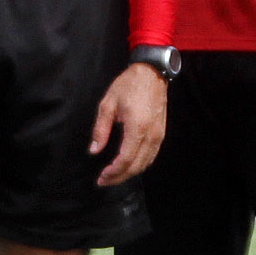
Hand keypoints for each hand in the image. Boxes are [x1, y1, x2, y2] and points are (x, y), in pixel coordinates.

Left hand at [91, 61, 168, 184]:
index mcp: (136, 128)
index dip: (113, 172)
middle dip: (119, 177)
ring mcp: (158, 135)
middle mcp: (150, 135)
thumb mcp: (107, 104)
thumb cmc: (129, 85)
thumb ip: (100, 130)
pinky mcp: (161, 134)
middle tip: (104, 181)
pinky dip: (140, 165)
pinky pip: (151, 156)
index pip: (125, 160)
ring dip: (130, 173)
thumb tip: (94, 150)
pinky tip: (129, 166)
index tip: (101, 177)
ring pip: (146, 164)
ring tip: (114, 176)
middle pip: (136, 166)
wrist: (152, 73)